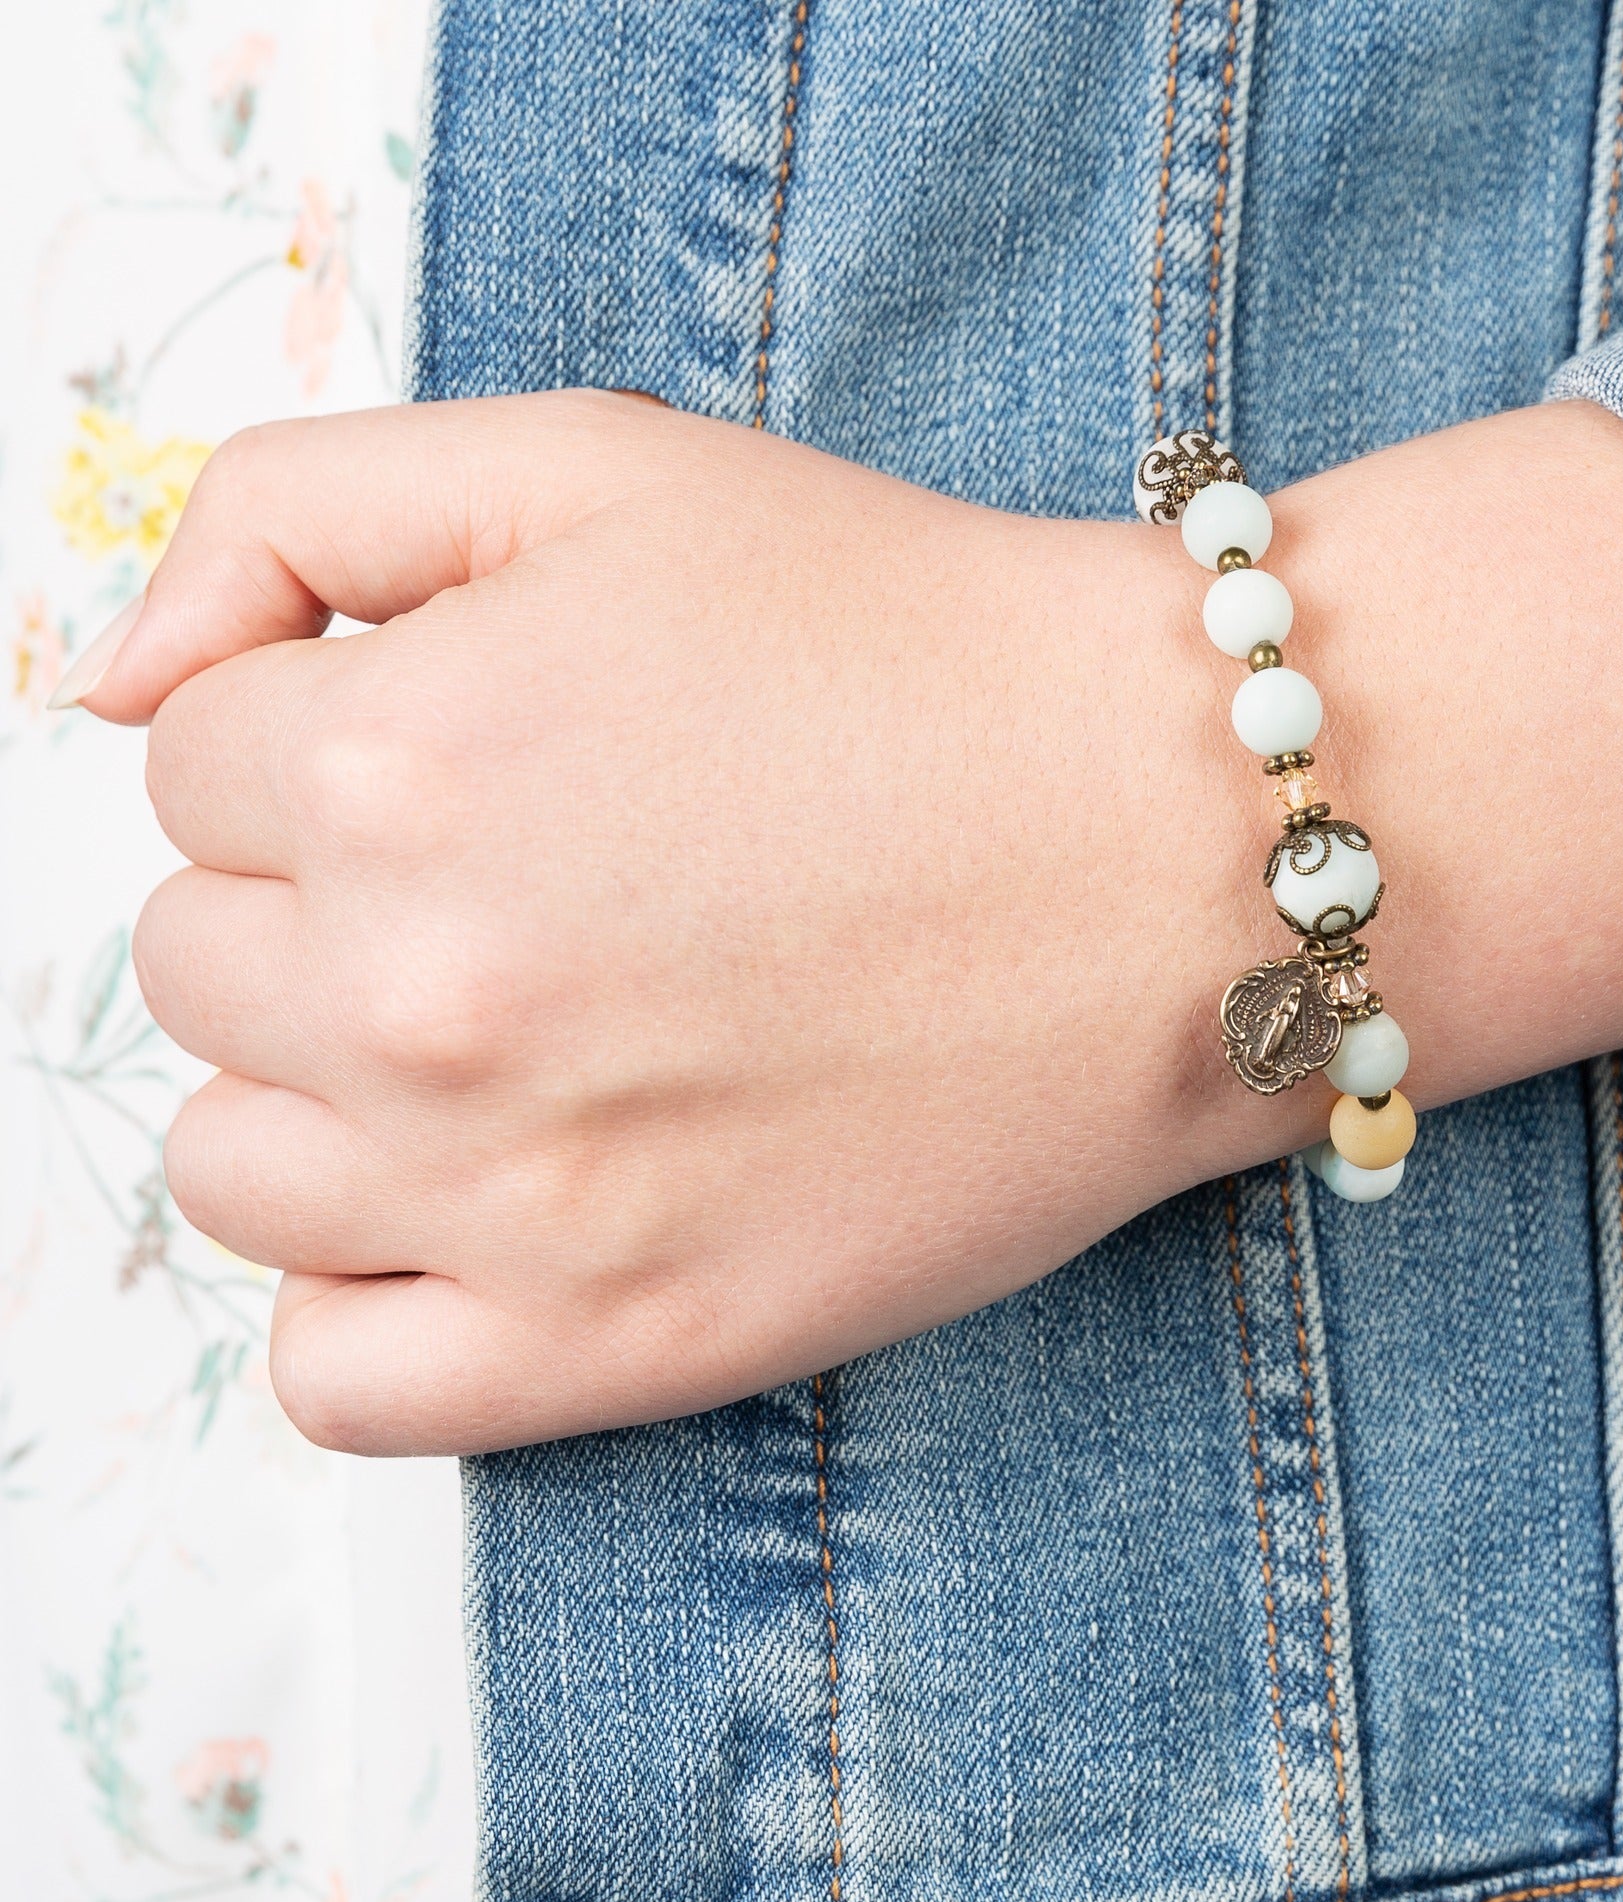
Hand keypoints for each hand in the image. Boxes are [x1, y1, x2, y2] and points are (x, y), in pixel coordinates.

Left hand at [80, 392, 1622, 1453]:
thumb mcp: (598, 463)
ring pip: (237, 1169)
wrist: (1180, 846)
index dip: (331, 742)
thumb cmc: (917, 650)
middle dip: (325, 906)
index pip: (185, 772)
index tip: (483, 754)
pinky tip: (479, 1215)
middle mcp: (419, 998)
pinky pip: (335, 1383)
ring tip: (514, 1039)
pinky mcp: (616, 1348)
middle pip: (195, 968)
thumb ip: (291, 512)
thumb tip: (109, 678)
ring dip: (333, 1093)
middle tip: (527, 884)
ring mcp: (510, 1200)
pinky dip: (367, 1306)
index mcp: (390, 762)